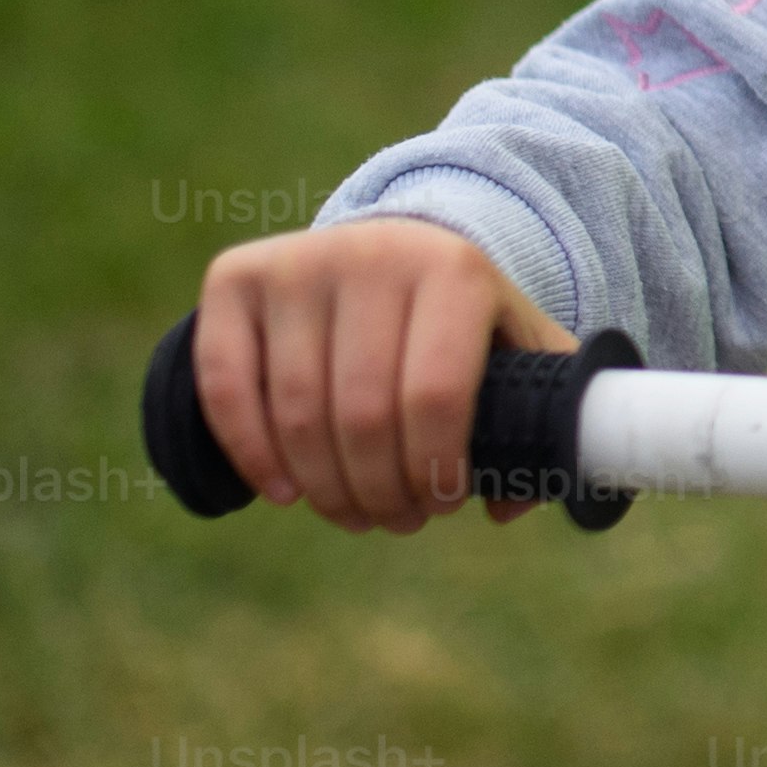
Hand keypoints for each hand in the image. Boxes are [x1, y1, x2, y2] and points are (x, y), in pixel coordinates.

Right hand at [191, 217, 571, 530]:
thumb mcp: (518, 349)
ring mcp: (297, 262)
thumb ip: (540, 418)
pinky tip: (284, 492)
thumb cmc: (460, 320)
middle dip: (381, 491)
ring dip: (325, 488)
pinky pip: (226, 385)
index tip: (441, 503)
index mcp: (454, 271)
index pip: (435, 397)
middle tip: (398, 518)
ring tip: (354, 511)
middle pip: (362, 415)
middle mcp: (372, 254)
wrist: (392, 248)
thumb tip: (508, 507)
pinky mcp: (234, 277)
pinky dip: (251, 453)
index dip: (435, 471)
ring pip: (296, 412)